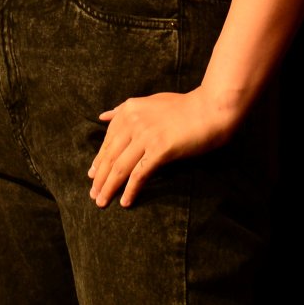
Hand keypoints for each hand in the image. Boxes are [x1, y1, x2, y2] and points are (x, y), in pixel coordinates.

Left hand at [88, 90, 233, 208]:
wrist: (211, 109)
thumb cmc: (184, 107)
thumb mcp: (151, 102)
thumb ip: (125, 110)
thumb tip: (103, 116)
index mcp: (129, 110)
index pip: (107, 141)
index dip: (98, 161)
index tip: (92, 175)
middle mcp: (133, 121)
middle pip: (110, 156)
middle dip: (99, 178)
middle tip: (93, 195)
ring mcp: (146, 135)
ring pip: (120, 167)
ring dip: (108, 188)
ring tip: (102, 202)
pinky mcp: (160, 149)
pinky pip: (139, 174)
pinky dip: (130, 190)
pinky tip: (125, 202)